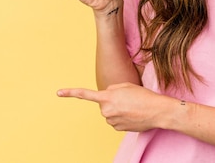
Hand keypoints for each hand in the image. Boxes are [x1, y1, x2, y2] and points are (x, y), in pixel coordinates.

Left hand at [57, 83, 171, 131]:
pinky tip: (133, 115)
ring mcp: (111, 121)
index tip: (58, 93)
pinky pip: (115, 120)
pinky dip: (122, 117)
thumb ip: (111, 88)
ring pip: (109, 113)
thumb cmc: (143, 96)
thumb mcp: (125, 85)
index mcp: (107, 97)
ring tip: (132, 106)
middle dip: (112, 101)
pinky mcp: (117, 129)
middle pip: (103, 104)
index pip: (85, 94)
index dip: (71, 93)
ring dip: (118, 109)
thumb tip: (106, 96)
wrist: (156, 111)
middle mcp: (106, 110)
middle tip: (127, 99)